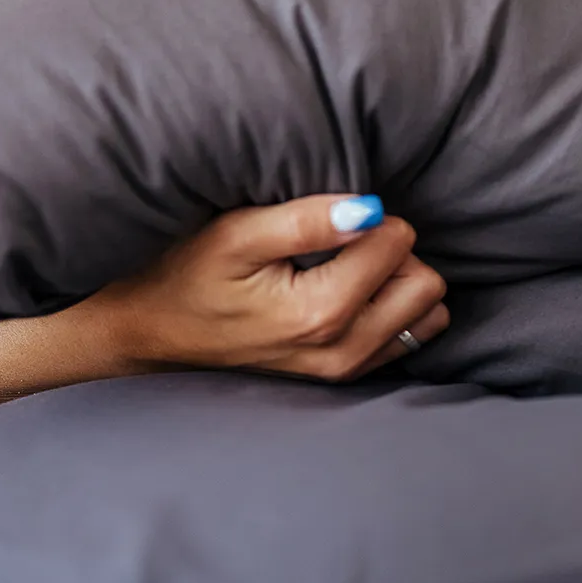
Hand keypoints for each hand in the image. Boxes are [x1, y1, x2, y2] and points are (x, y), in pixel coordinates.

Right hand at [96, 195, 450, 381]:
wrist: (156, 332)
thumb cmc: (189, 274)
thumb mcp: (237, 233)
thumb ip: (306, 220)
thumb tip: (369, 209)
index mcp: (320, 312)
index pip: (397, 242)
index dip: (368, 215)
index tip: (328, 218)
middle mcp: (343, 350)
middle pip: (425, 283)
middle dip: (394, 251)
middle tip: (342, 241)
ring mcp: (347, 369)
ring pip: (425, 312)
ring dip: (398, 281)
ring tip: (347, 265)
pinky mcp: (346, 373)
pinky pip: (409, 336)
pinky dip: (394, 307)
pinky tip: (353, 290)